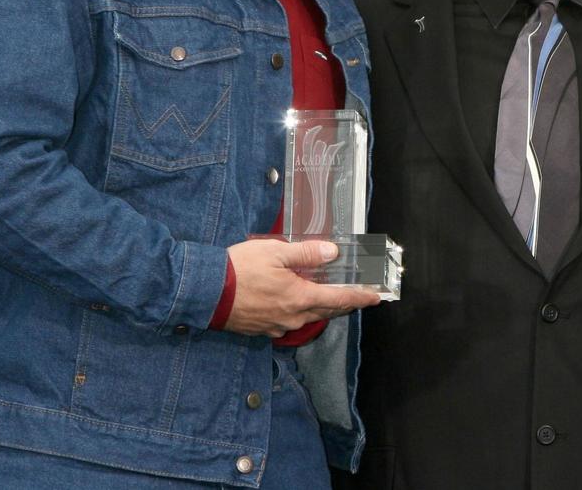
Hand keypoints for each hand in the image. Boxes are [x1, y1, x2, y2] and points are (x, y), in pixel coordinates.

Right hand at [222, 238, 380, 336]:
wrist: (205, 293)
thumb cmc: (239, 270)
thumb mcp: (275, 252)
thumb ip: (307, 253)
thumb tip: (332, 253)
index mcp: (300, 298)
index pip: (339, 300)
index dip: (360, 298)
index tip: (376, 297)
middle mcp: (292, 317)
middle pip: (327, 312)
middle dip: (345, 305)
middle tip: (359, 298)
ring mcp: (277, 325)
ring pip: (308, 318)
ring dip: (323, 309)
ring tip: (332, 299)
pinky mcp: (262, 329)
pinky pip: (289, 322)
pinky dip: (301, 312)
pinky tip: (298, 303)